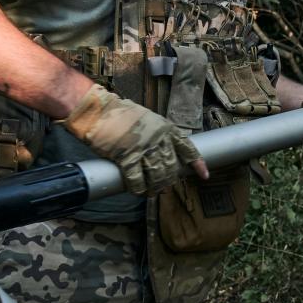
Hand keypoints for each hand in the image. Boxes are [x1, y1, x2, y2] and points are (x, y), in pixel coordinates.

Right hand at [63, 84, 208, 195]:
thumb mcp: (147, 118)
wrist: (98, 110)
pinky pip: (137, 179)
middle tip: (165, 187)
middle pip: (171, 166)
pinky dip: (139, 188)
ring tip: (153, 192)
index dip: (197, 163)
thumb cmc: (119, 113)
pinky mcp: (127, 157)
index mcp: (165, 128)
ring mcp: (143, 148)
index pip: (187, 148)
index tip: (204, 175)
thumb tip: (161, 153)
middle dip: (170, 179)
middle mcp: (158, 139)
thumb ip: (156, 134)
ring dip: (156, 187)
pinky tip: (139, 191)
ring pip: (157, 175)